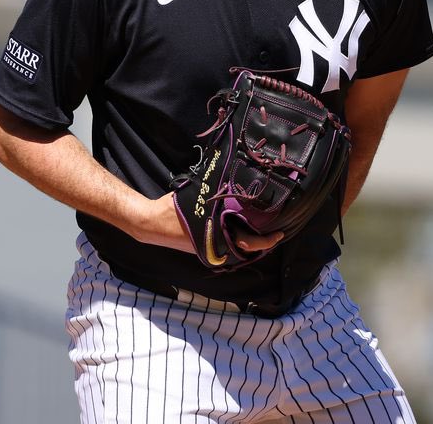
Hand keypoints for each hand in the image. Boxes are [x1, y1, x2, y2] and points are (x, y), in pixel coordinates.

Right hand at [131, 193, 282, 254]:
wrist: (151, 224)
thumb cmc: (174, 209)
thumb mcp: (200, 195)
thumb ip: (220, 193)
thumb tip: (238, 182)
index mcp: (219, 238)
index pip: (250, 243)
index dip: (268, 240)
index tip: (281, 233)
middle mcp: (217, 248)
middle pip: (248, 248)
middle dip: (263, 240)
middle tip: (276, 229)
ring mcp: (211, 250)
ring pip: (238, 247)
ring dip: (250, 239)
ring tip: (262, 227)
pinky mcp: (206, 249)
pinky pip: (228, 244)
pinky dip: (237, 237)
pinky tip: (241, 226)